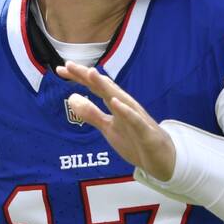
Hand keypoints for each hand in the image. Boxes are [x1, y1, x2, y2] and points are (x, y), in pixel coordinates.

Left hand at [56, 61, 175, 180]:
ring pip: (119, 99)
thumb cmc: (135, 140)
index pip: (94, 87)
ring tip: (90, 73)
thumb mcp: (108, 127)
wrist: (163, 158)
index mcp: (115, 105)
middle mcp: (125, 106)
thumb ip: (91, 114)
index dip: (78, 78)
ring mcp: (136, 118)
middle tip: (69, 64)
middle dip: (87, 76)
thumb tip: (71, 99)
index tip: (60, 69)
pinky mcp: (145, 132)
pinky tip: (115, 102)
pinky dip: (126, 111)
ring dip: (105, 86)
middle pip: (104, 88)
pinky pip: (135, 121)